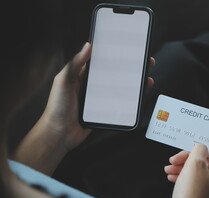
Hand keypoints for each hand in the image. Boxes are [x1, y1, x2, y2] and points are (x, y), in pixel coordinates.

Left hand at [41, 43, 155, 150]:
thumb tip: (87, 46)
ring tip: (146, 79)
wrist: (59, 134)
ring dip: (134, 84)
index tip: (127, 49)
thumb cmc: (56, 108)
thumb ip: (75, 64)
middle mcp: (92, 87)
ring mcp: (99, 100)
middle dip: (130, 69)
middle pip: (114, 75)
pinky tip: (138, 97)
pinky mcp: (104, 112)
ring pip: (120, 89)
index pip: (101, 62)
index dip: (114, 55)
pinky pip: (119, 104)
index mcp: (81, 76)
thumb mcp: (63, 81)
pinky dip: (130, 101)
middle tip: (144, 62)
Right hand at [166, 142, 208, 197]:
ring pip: (198, 169)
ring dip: (182, 165)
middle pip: (206, 158)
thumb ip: (199, 149)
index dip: (208, 142)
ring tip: (169, 168)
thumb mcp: (194, 163)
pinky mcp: (203, 194)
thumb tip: (201, 146)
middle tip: (175, 158)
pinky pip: (194, 179)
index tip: (194, 142)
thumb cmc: (192, 193)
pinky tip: (171, 177)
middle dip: (188, 156)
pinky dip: (183, 176)